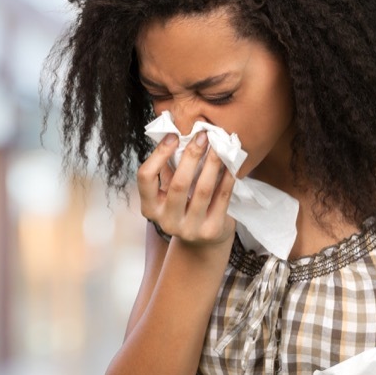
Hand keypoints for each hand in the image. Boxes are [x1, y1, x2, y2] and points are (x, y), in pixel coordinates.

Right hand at [137, 131, 235, 247]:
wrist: (203, 242)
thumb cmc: (184, 206)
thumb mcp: (170, 191)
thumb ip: (169, 167)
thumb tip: (174, 132)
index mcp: (150, 207)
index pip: (146, 177)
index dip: (158, 154)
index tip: (174, 136)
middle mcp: (166, 221)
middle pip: (178, 184)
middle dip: (192, 156)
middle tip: (202, 136)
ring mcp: (189, 229)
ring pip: (203, 190)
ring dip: (212, 163)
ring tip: (219, 146)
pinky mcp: (210, 231)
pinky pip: (221, 198)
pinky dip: (227, 178)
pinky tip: (230, 164)